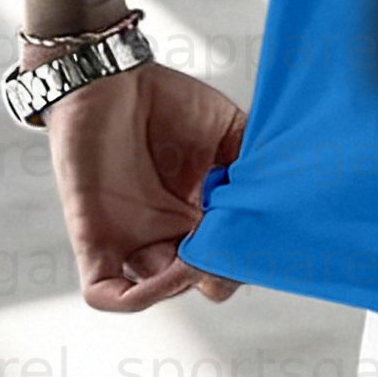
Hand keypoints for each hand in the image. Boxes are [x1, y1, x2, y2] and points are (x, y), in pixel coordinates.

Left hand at [44, 62, 246, 311]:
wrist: (112, 78)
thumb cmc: (168, 103)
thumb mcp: (229, 131)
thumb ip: (253, 164)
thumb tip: (283, 195)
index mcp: (201, 214)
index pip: (230, 258)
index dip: (248, 256)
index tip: (263, 233)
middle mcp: (168, 233)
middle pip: (202, 282)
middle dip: (222, 271)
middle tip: (233, 239)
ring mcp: (131, 240)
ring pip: (160, 292)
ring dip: (187, 281)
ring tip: (206, 244)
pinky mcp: (94, 240)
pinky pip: (107, 294)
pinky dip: (136, 298)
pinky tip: (170, 269)